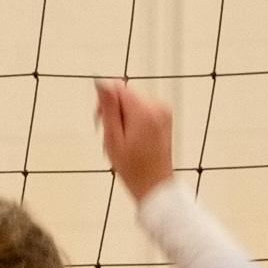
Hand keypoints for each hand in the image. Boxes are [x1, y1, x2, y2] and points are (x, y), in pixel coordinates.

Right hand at [96, 80, 175, 200]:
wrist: (154, 185)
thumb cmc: (133, 168)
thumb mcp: (113, 137)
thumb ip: (108, 107)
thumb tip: (101, 83)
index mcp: (144, 111)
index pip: (118, 88)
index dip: (105, 101)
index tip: (101, 119)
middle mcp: (157, 107)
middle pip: (126, 95)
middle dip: (114, 111)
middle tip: (111, 135)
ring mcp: (164, 112)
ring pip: (133, 103)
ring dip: (123, 117)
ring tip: (122, 140)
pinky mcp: (165, 117)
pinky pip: (142, 110)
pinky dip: (134, 120)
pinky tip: (132, 139)